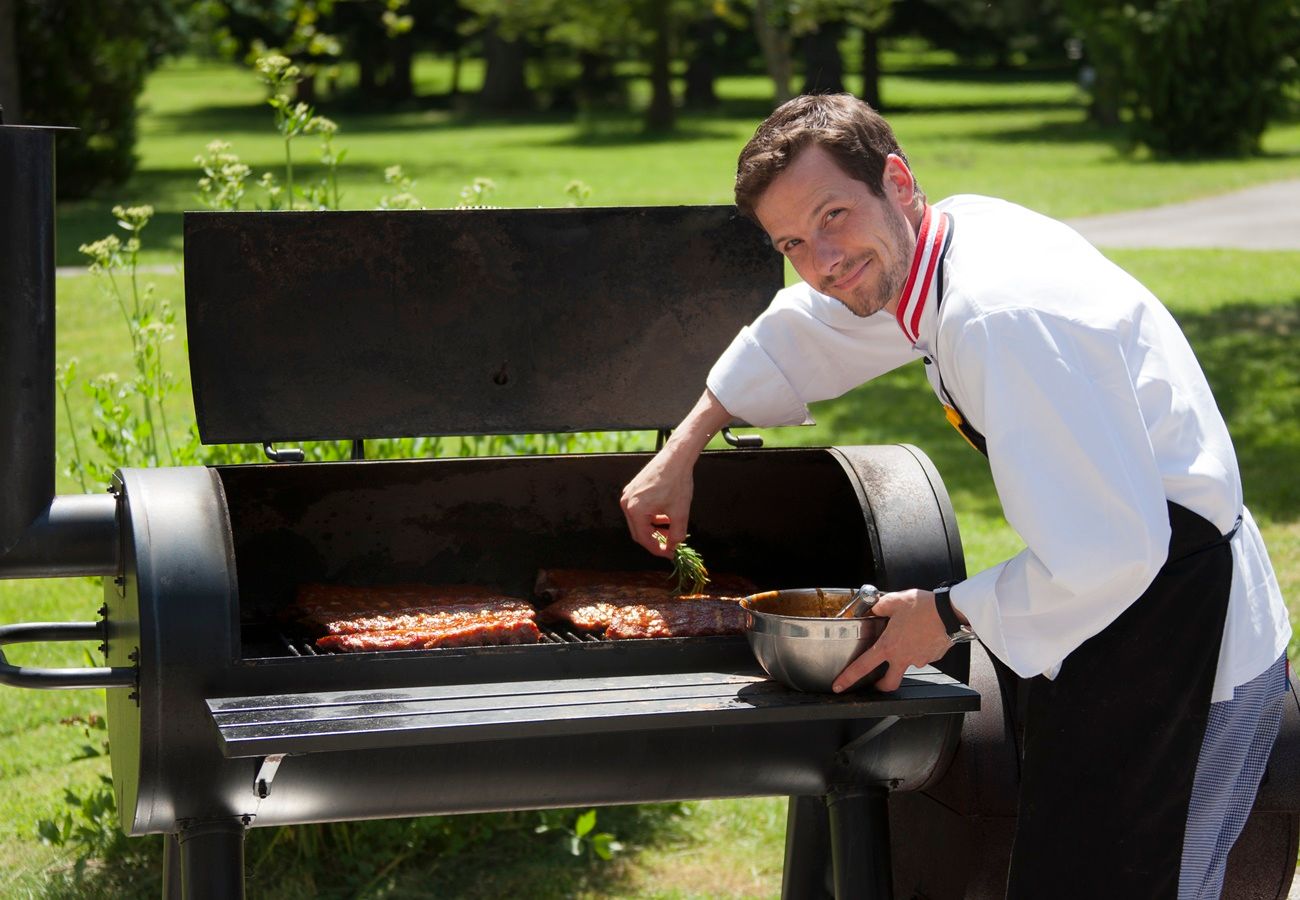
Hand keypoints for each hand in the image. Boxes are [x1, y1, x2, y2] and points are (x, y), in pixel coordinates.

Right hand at [620, 450, 693, 557]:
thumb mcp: (680, 513)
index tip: (670, 553)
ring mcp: (628, 495)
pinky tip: (665, 516)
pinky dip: (652, 516)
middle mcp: (627, 503)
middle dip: (655, 540)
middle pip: (639, 531)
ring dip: (654, 528)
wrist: (676, 458)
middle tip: (670, 545)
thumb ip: (676, 535)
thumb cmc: (677, 482)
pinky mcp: (633, 489)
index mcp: (635, 510)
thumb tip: (673, 547)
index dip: (658, 549)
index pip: (644, 539)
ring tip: (670, 528)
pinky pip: (640, 510)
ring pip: (640, 521)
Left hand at [832, 589, 954, 692]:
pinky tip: (921, 634)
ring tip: (908, 636)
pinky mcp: (933, 657)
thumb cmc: (924, 607)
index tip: (839, 686)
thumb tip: (873, 608)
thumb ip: (879, 607)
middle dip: (881, 686)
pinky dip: (919, 648)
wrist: (950, 611)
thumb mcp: (894, 601)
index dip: (848, 678)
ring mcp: (919, 659)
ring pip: (908, 663)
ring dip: (905, 655)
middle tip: (877, 680)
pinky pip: (922, 655)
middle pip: (889, 683)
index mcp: (889, 646)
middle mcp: (903, 657)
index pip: (862, 667)